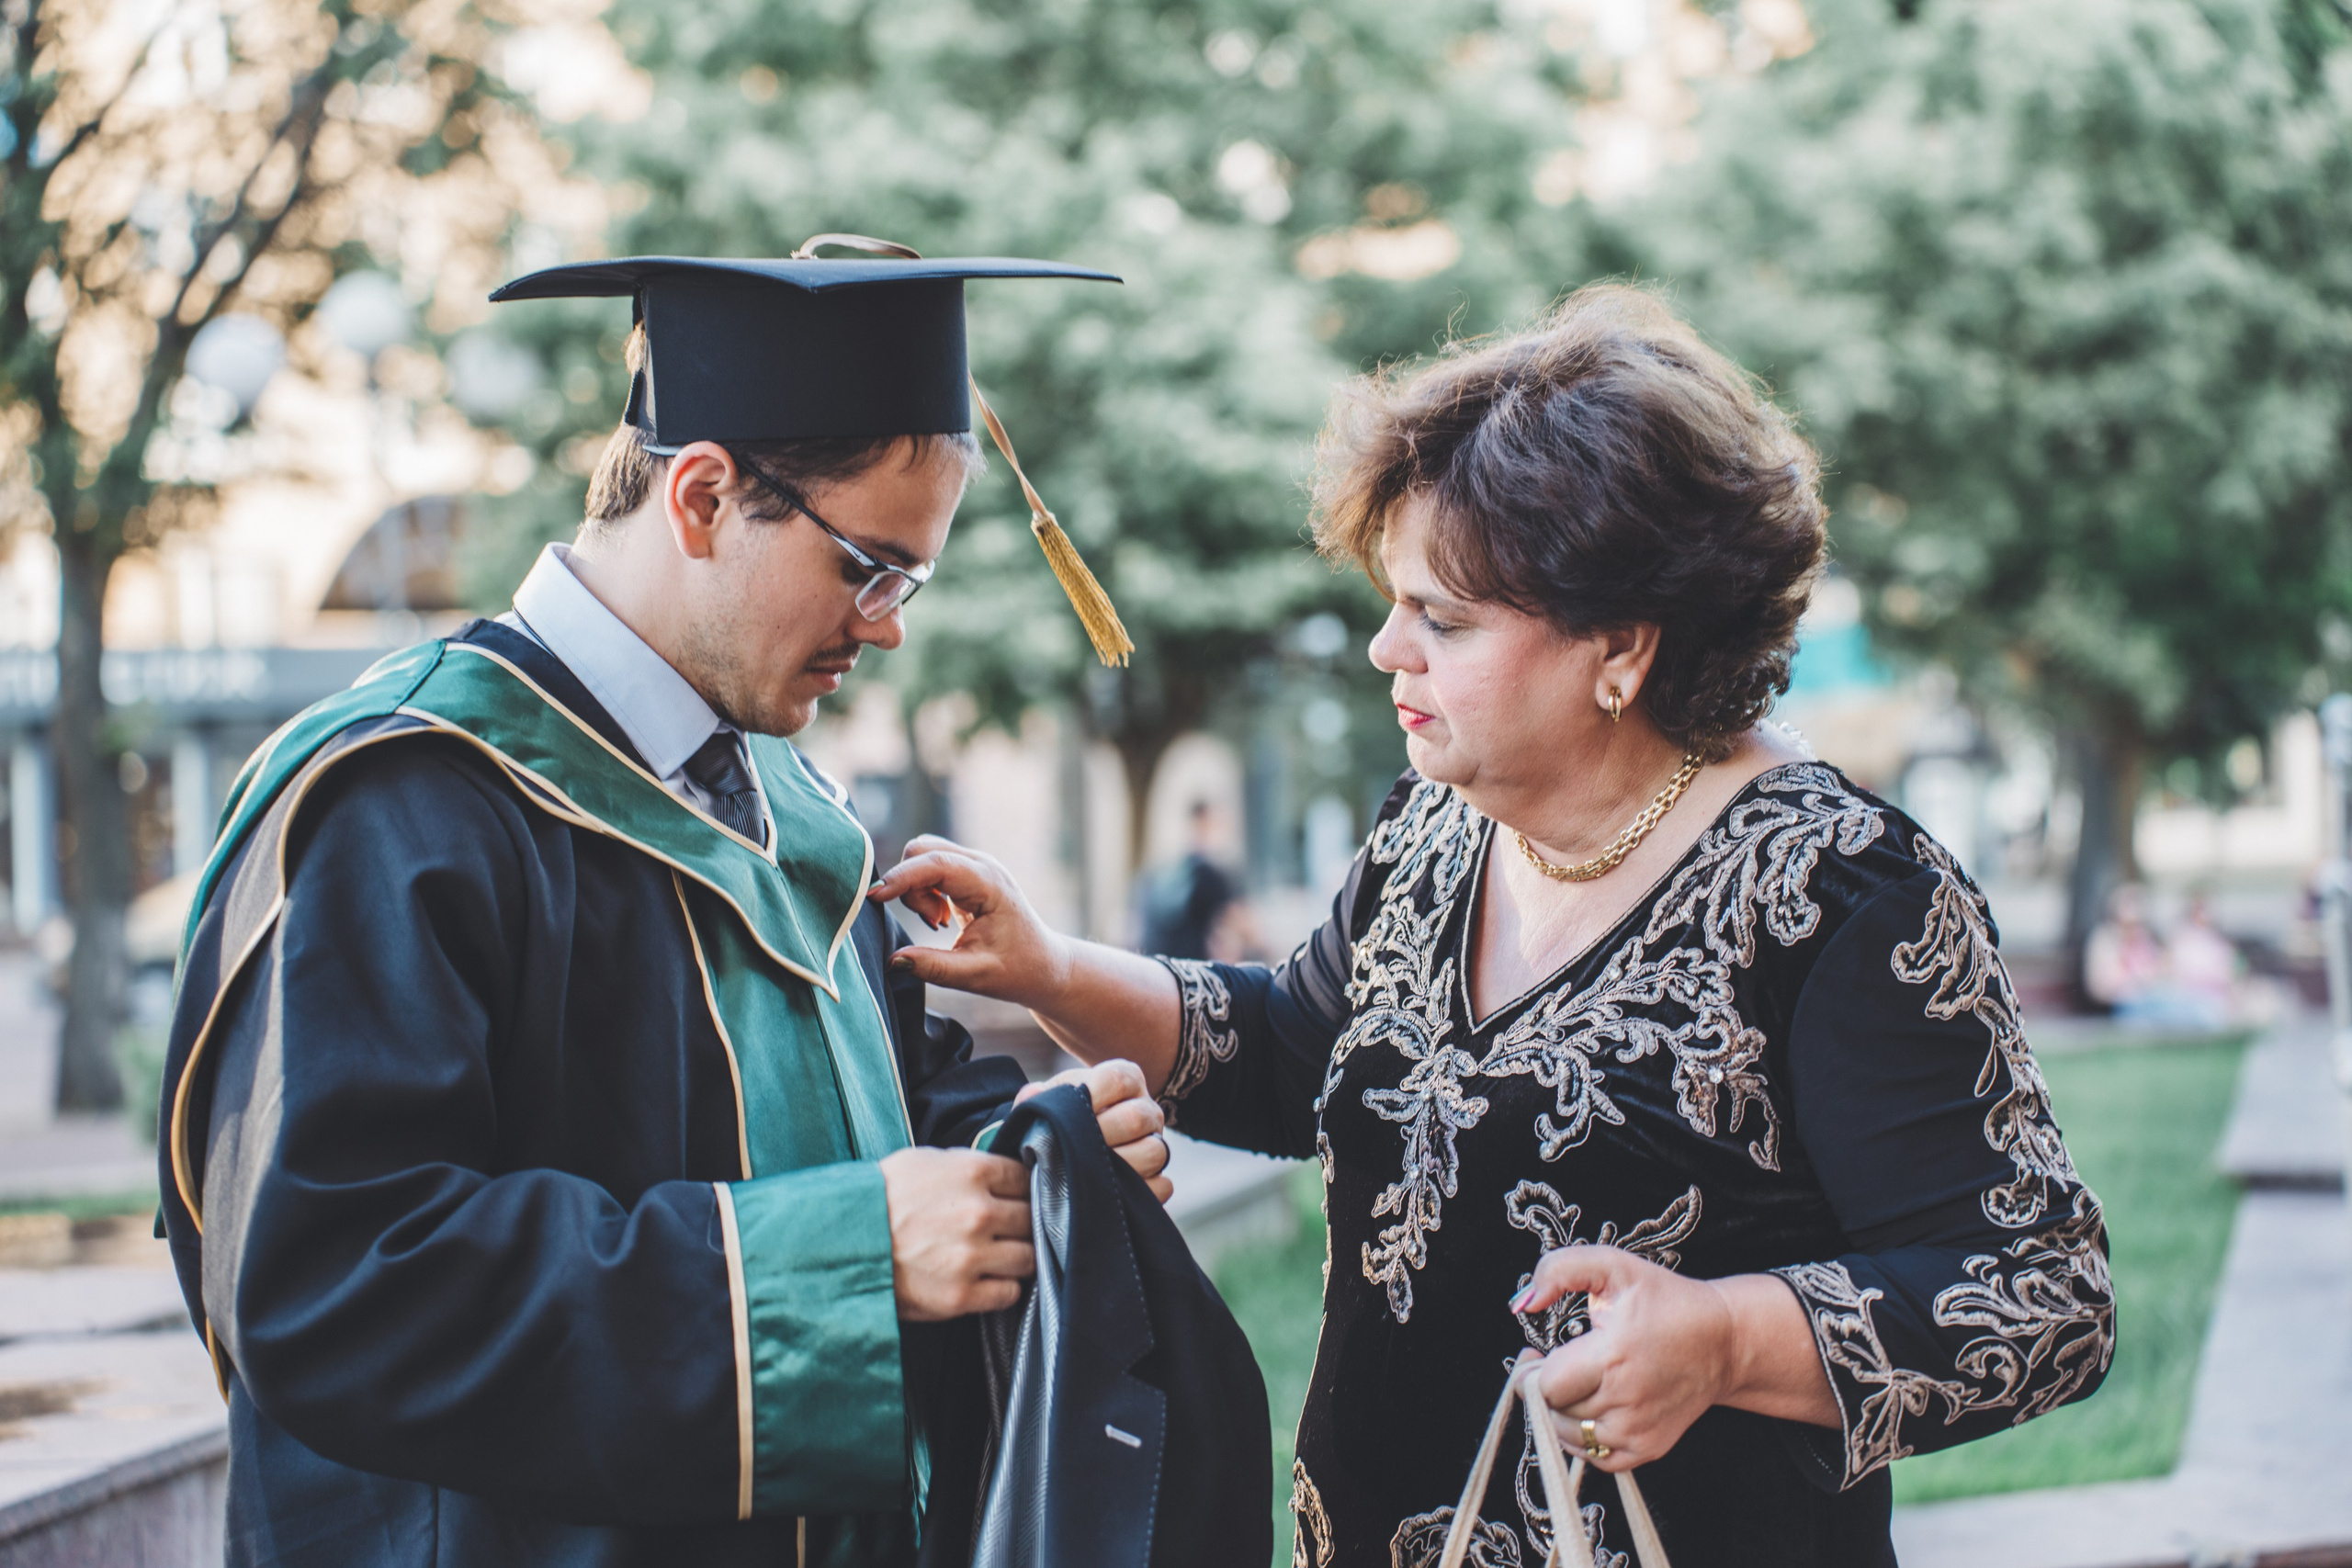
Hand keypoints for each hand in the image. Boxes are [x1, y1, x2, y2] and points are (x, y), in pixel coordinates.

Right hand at [869, 836, 1068, 1008]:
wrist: (1045, 965)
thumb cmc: (1018, 970)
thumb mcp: (976, 976)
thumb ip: (933, 967)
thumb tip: (893, 961)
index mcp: (990, 883)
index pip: (936, 863)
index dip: (902, 877)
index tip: (874, 898)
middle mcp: (981, 866)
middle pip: (923, 849)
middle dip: (910, 885)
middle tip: (933, 924)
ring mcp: (974, 867)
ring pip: (922, 856)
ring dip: (916, 889)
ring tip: (939, 924)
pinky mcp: (965, 875)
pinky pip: (928, 868)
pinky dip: (922, 891)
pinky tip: (941, 919)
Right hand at [878, 1147, 1034, 1320]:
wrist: (838, 1244)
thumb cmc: (877, 1199)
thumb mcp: (922, 1160)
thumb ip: (967, 1162)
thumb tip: (1000, 1167)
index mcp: (972, 1172)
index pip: (1024, 1178)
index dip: (1019, 1189)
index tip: (1010, 1198)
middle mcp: (978, 1213)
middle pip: (1031, 1218)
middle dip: (1020, 1223)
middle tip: (1005, 1228)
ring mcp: (971, 1256)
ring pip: (1028, 1257)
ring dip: (1017, 1257)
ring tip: (998, 1255)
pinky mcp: (960, 1295)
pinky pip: (1009, 1293)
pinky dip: (1003, 1287)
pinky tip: (987, 1279)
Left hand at [1017, 1058, 1173, 1203]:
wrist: (1074, 1148)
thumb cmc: (1064, 1117)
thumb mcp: (1053, 1099)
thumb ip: (1040, 1097)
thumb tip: (1031, 1099)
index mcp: (1125, 1080)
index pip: (1117, 1080)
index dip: (1091, 1094)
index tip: (1067, 1110)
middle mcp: (1147, 1109)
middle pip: (1137, 1118)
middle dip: (1101, 1135)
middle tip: (1073, 1148)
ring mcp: (1157, 1143)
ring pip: (1154, 1152)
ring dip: (1118, 1165)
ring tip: (1087, 1172)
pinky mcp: (1159, 1177)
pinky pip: (1161, 1186)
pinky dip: (1136, 1192)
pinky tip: (1107, 1192)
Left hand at [1514, 1245, 1741, 1471]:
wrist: (1724, 1341)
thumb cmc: (1665, 1300)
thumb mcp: (1612, 1265)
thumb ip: (1558, 1269)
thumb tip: (1522, 1304)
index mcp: (1614, 1354)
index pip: (1547, 1384)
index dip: (1532, 1368)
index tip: (1536, 1351)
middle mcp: (1627, 1399)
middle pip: (1554, 1411)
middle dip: (1545, 1387)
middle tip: (1557, 1364)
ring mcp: (1639, 1430)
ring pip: (1569, 1436)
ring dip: (1561, 1412)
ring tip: (1576, 1383)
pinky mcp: (1650, 1448)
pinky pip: (1595, 1458)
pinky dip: (1584, 1437)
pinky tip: (1591, 1407)